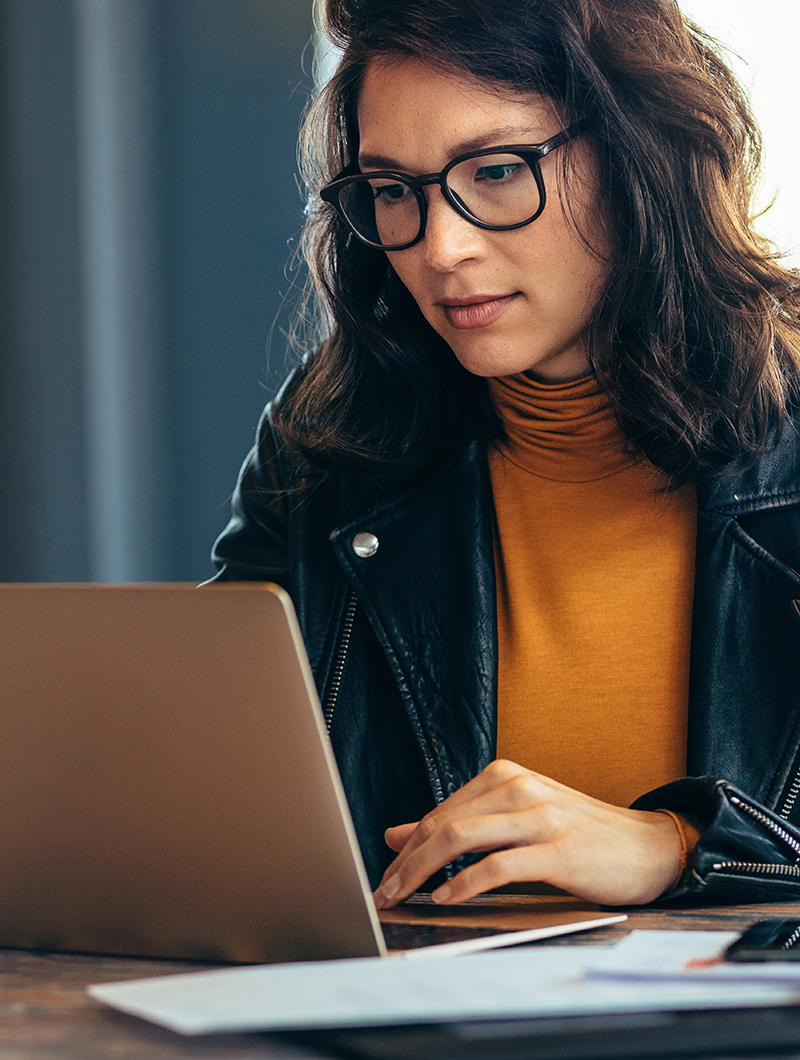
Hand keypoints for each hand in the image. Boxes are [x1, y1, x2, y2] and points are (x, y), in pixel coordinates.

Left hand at [373, 759, 682, 907]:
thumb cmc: (579, 835)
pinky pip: (499, 866)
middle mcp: (519, 787)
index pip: (441, 812)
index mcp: (505, 776)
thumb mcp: (515, 820)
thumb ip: (460, 824)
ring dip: (424, 871)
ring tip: (404, 896)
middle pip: (445, 824)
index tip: (385, 875)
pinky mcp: (559, 850)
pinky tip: (447, 898)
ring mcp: (540, 816)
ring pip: (462, 838)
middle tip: (383, 891)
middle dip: (407, 861)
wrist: (648, 847)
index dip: (407, 847)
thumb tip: (396, 835)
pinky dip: (466, 883)